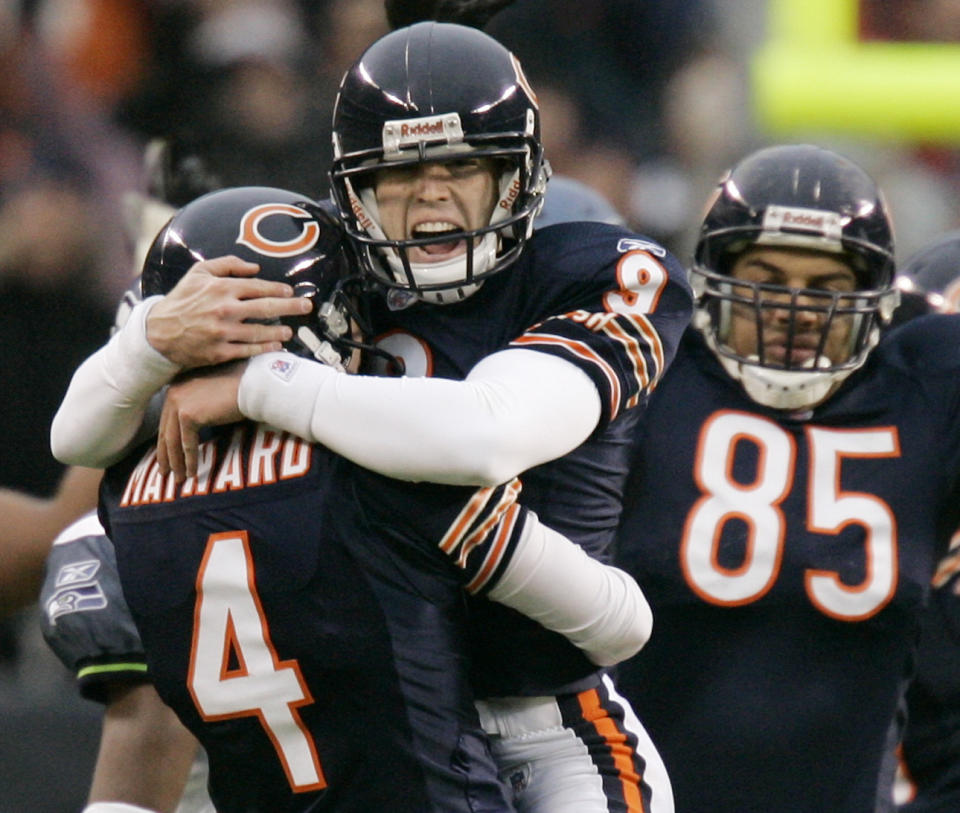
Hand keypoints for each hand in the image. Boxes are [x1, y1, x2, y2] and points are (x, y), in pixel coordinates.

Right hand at [146, 255, 311, 367]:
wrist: (158, 332)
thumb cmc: (181, 300)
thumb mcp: (198, 273)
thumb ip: (227, 265)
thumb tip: (255, 267)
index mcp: (221, 288)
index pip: (258, 287)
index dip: (278, 290)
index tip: (290, 292)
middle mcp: (225, 310)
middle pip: (267, 308)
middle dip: (291, 307)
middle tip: (306, 307)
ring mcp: (223, 332)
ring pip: (260, 331)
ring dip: (280, 331)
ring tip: (290, 331)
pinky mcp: (220, 352)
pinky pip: (249, 350)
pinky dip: (265, 348)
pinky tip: (277, 346)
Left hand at [157, 362, 245, 481]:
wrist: (253, 385)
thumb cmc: (240, 388)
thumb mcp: (213, 395)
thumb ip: (201, 406)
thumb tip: (197, 425)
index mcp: (177, 385)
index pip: (168, 419)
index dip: (166, 441)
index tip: (167, 457)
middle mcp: (173, 392)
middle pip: (166, 431)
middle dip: (166, 455)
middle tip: (166, 473)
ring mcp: (178, 403)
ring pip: (173, 440)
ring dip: (176, 463)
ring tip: (179, 479)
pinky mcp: (188, 415)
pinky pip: (187, 444)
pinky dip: (189, 461)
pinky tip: (192, 473)